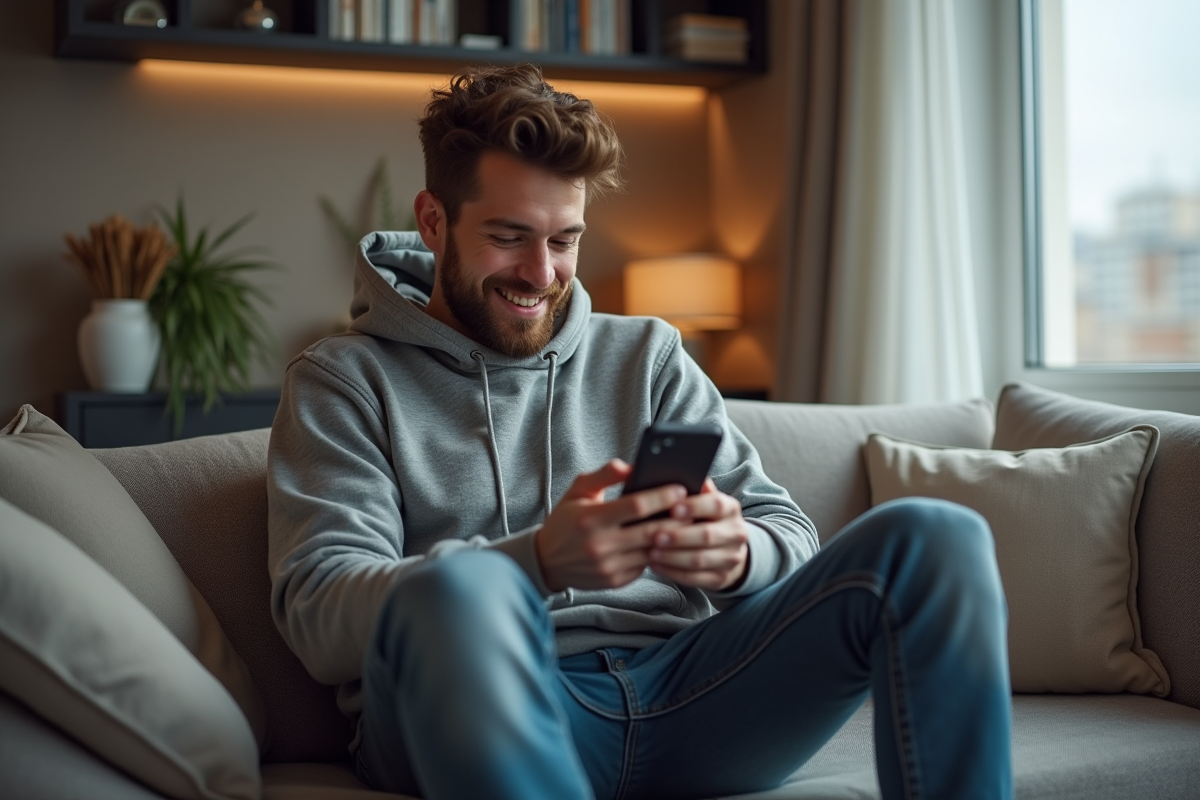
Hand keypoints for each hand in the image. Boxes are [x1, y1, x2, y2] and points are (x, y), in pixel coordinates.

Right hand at [535, 460, 689, 591]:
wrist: (545, 561)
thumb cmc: (564, 521)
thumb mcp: (578, 491)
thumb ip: (604, 475)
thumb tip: (631, 466)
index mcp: (591, 519)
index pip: (636, 506)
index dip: (662, 497)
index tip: (679, 488)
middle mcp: (600, 545)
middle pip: (652, 531)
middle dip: (676, 518)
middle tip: (692, 507)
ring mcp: (609, 566)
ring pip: (652, 551)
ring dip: (671, 538)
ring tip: (686, 524)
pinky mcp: (614, 581)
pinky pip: (644, 566)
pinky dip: (656, 553)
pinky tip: (665, 542)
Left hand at [648, 479, 749, 591]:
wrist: (727, 550)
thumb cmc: (704, 519)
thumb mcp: (703, 501)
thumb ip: (692, 488)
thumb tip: (673, 470)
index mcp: (730, 508)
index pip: (716, 505)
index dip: (694, 506)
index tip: (672, 508)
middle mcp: (736, 532)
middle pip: (707, 535)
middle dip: (679, 536)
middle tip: (654, 536)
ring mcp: (731, 558)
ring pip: (700, 560)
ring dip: (673, 557)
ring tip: (651, 552)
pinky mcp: (721, 579)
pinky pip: (696, 578)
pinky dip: (674, 572)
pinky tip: (656, 566)